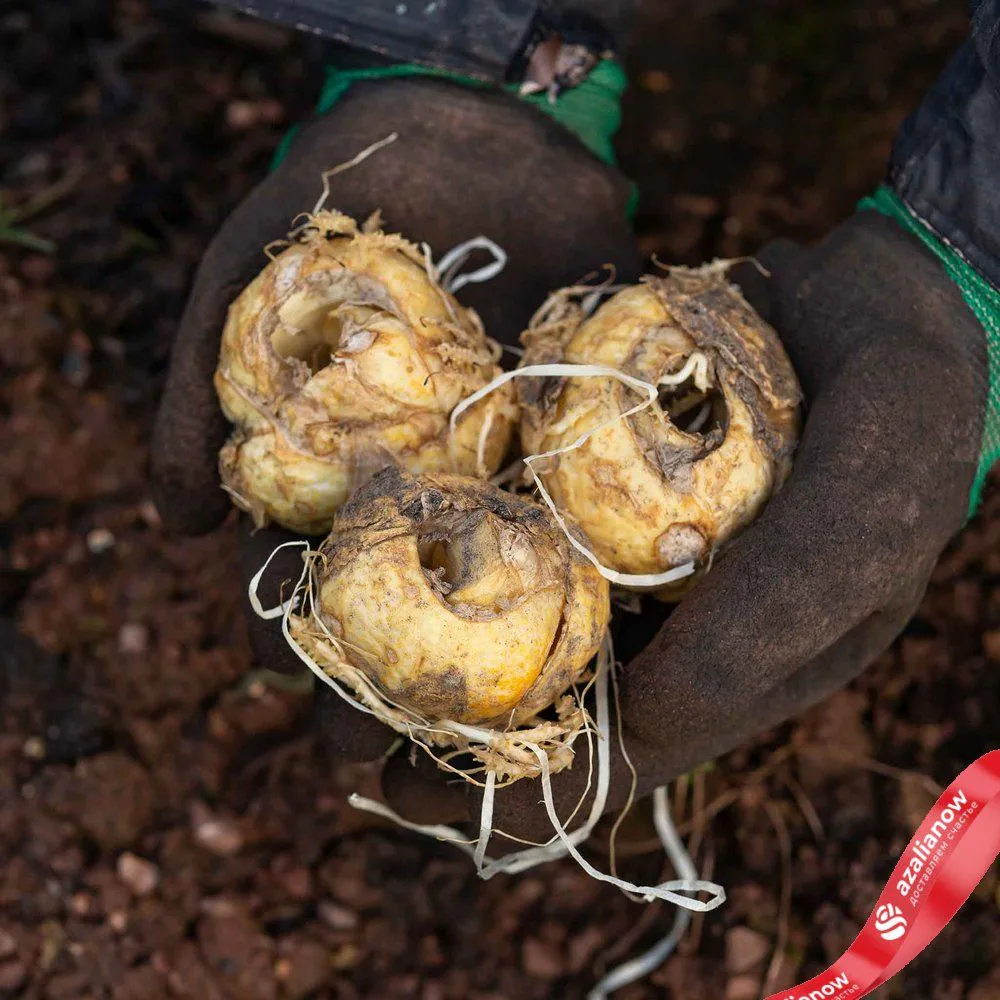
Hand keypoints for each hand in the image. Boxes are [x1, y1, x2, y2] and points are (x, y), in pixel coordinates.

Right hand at [149, 77, 639, 793]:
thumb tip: (173, 522)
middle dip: (425, 679)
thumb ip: (198, 388)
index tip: (341, 721)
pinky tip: (628, 623)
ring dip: (526, 646)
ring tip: (543, 720)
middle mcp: (430, 481)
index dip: (322, 657)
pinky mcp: (586, 430)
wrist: (477, 128)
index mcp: (346, 469)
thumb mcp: (246, 274)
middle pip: (423, 602)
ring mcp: (512, 462)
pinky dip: (612, 558)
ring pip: (516, 574)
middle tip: (444, 746)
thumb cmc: (345, 194)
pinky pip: (603, 504)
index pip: (322, 585)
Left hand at [397, 210, 985, 846]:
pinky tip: (391, 556)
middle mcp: (694, 626)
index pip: (630, 753)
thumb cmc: (898, 408)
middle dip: (459, 735)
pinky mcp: (617, 496)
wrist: (882, 300)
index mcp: (755, 663)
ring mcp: (651, 561)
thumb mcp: (865, 511)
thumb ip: (769, 620)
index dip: (527, 792)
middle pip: (560, 705)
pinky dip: (463, 558)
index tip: (413, 795)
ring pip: (529, 630)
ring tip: (342, 666)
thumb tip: (639, 722)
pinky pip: (530, 541)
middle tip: (354, 743)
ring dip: (439, 652)